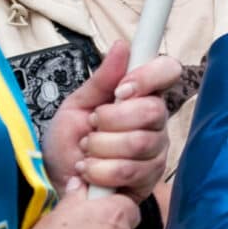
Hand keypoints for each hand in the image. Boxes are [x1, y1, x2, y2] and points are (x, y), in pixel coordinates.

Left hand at [43, 41, 180, 202]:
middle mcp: (155, 122)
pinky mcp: (150, 179)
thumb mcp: (76, 105)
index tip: (120, 90)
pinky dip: (100, 171)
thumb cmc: (69, 144)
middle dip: (111, 120)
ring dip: (101, 148)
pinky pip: (130, 171)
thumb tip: (123, 46)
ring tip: (87, 151)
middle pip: (152, 110)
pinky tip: (90, 170)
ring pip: (138, 142)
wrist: (60, 182)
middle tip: (92, 126)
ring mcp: (155, 151)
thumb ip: (101, 79)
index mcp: (141, 96)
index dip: (148, 77)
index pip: (168, 71)